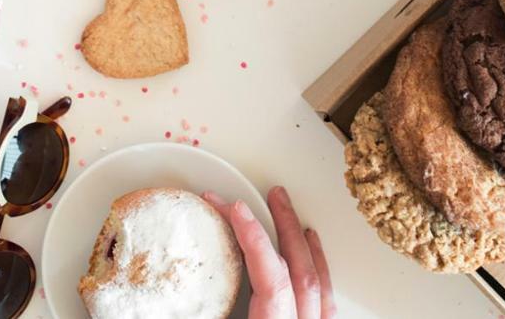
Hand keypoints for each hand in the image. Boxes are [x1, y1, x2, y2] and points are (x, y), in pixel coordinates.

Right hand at [204, 186, 335, 318]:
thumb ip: (210, 310)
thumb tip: (178, 292)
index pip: (271, 281)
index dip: (255, 240)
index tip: (237, 211)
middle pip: (300, 272)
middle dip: (285, 227)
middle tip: (271, 198)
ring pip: (317, 282)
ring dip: (302, 243)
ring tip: (289, 214)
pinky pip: (326, 299)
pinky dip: (318, 270)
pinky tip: (312, 255)